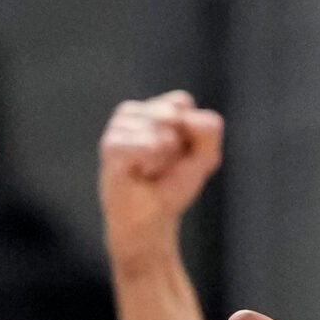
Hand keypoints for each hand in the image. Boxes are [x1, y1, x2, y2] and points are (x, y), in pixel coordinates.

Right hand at [99, 91, 223, 265]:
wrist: (151, 218)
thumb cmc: (173, 185)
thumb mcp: (205, 157)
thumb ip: (209, 129)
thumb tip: (183, 117)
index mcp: (156, 108)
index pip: (181, 101)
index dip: (190, 130)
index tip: (181, 151)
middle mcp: (134, 113)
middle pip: (171, 114)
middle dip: (177, 145)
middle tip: (164, 163)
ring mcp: (119, 127)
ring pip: (159, 131)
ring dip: (163, 159)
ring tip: (150, 170)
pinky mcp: (110, 146)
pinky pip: (144, 145)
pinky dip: (150, 162)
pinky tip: (141, 172)